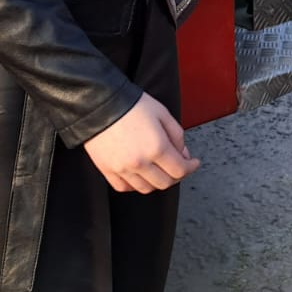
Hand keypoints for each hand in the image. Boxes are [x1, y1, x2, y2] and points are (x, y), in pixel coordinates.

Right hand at [83, 92, 199, 193]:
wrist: (99, 102)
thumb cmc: (130, 104)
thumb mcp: (162, 113)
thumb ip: (177, 135)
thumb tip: (182, 153)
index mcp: (156, 147)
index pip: (180, 170)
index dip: (190, 167)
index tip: (193, 163)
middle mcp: (140, 162)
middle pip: (165, 183)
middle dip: (176, 175)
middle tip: (177, 165)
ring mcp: (122, 169)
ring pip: (146, 188)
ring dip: (156, 181)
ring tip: (158, 169)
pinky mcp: (107, 170)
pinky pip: (124, 187)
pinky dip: (134, 184)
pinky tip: (139, 174)